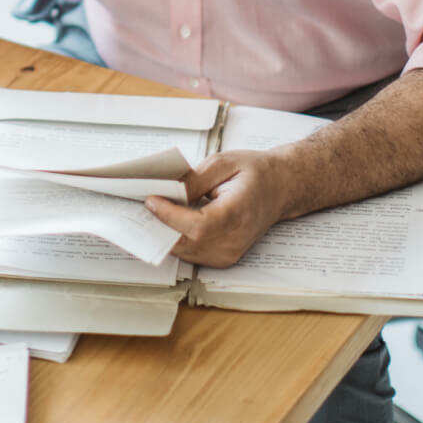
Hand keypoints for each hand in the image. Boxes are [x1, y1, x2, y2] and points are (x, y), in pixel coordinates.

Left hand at [144, 150, 291, 267]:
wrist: (280, 188)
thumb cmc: (254, 173)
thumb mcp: (223, 163)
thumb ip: (193, 179)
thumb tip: (166, 192)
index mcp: (238, 213)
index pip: (197, 225)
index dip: (169, 215)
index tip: (151, 200)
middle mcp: (235, 240)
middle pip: (186, 244)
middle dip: (159, 227)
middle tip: (142, 207)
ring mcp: (230, 254)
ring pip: (185, 252)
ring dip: (165, 235)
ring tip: (150, 214)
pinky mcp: (224, 259)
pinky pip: (192, 254)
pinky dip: (176, 241)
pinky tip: (167, 224)